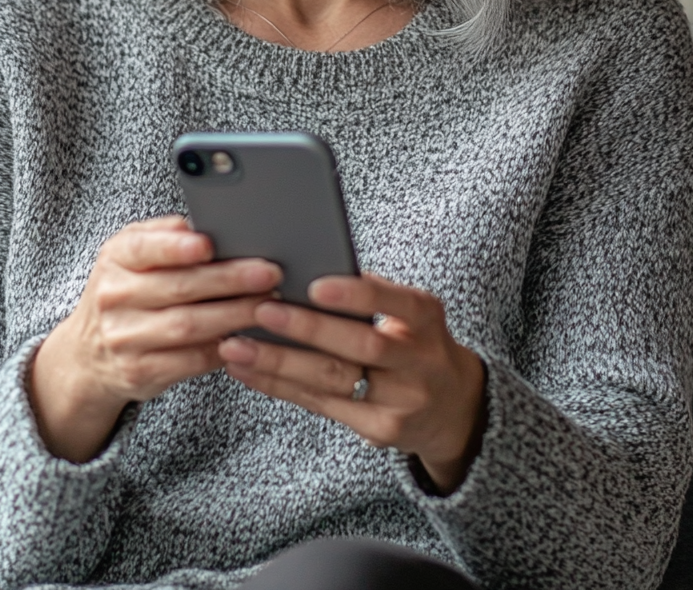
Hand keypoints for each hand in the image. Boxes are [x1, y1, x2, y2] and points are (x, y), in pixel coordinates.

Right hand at [29, 215, 280, 462]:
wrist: (88, 355)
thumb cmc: (126, 291)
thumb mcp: (132, 254)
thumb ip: (166, 235)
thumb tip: (212, 223)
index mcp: (116, 258)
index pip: (144, 248)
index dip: (176, 247)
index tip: (208, 244)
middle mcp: (114, 297)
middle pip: (179, 288)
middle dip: (229, 280)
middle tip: (268, 273)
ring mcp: (125, 338)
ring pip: (189, 326)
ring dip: (235, 314)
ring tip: (268, 303)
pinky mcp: (140, 372)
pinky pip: (190, 360)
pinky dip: (223, 346)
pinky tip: (248, 336)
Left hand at [218, 272, 485, 494]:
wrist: (455, 406)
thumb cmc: (415, 341)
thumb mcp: (411, 312)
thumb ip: (370, 292)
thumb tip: (306, 263)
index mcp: (425, 317)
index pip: (393, 301)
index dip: (354, 294)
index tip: (314, 284)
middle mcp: (419, 360)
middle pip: (360, 346)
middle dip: (307, 329)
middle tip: (261, 310)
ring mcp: (401, 401)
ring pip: (333, 380)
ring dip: (279, 362)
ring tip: (237, 344)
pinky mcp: (380, 429)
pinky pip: (321, 405)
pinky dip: (280, 385)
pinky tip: (249, 370)